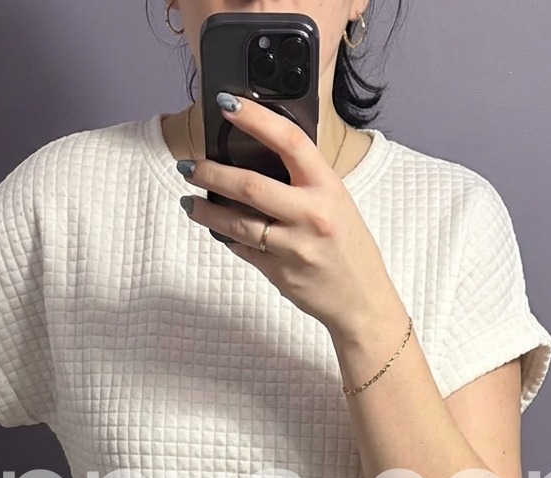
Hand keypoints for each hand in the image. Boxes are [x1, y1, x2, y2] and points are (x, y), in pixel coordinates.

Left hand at [178, 93, 400, 335]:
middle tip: (188, 165)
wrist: (361, 299)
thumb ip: (305, 182)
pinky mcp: (279, 273)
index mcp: (328, 187)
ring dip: (206, 210)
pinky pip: (243, 249)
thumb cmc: (349, 247)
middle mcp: (311, 214)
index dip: (256, 119)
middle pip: (250, 186)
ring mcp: (294, 246)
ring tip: (189, 202)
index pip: (289, 141)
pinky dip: (226, 236)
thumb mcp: (338, 203)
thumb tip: (261, 157)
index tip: (228, 105)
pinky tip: (216, 228)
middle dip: (211, 173)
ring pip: (237, 223)